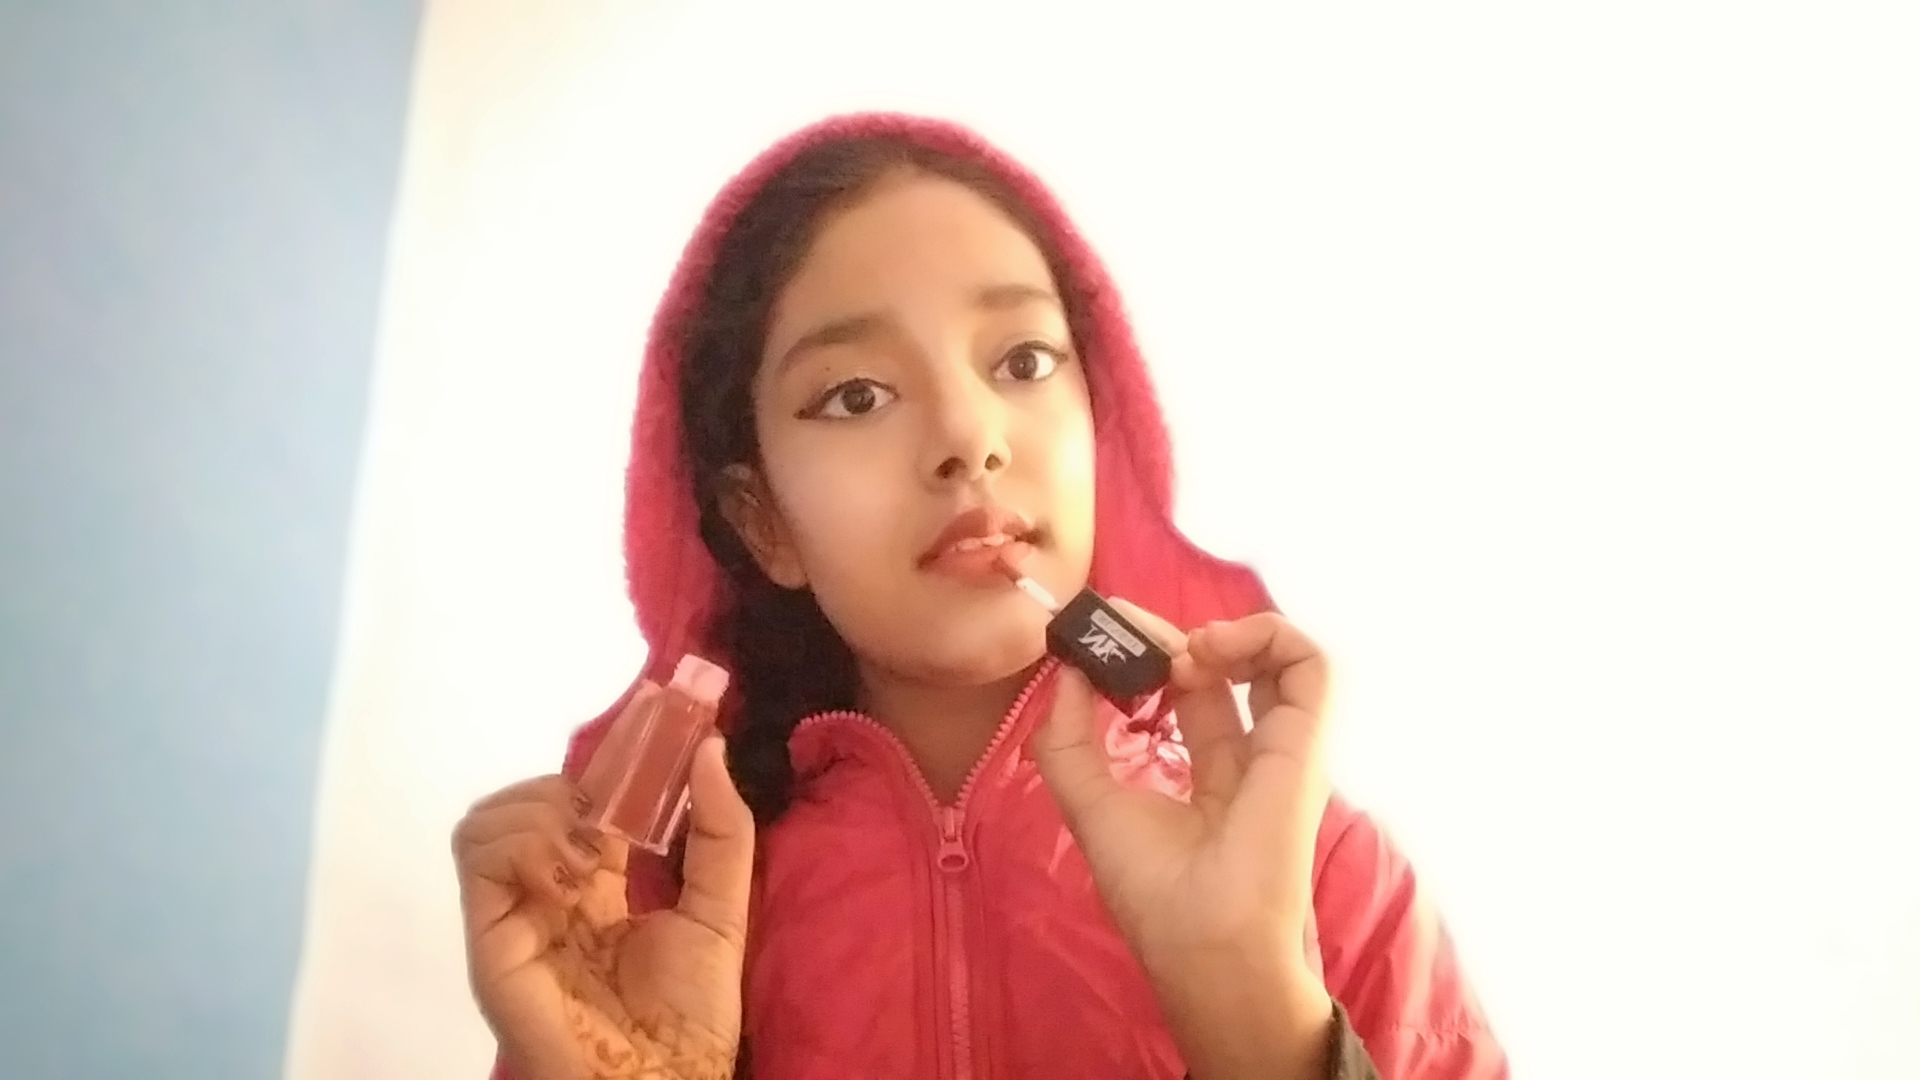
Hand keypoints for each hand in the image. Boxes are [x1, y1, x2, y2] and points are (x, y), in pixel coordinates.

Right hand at [454, 737, 753, 1079]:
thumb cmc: (691, 1013)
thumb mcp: (721, 908)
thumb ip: (720, 830)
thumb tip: (710, 747)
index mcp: (597, 886)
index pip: (582, 802)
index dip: (609, 767)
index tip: (652, 738)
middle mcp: (547, 894)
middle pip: (526, 801)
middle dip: (574, 787)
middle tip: (619, 814)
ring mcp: (514, 915)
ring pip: (489, 820)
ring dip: (546, 814)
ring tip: (596, 855)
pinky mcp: (490, 937)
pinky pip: (479, 857)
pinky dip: (527, 843)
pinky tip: (575, 876)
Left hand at [1029, 602, 1335, 1079]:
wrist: (1210, 950)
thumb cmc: (1159, 897)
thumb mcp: (1091, 805)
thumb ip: (1068, 740)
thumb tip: (1065, 671)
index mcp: (1211, 776)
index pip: (1194, 692)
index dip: (1152, 655)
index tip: (1106, 639)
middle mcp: (1252, 757)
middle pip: (1229, 668)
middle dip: (1174, 634)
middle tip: (1130, 634)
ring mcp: (1285, 748)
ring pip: (1285, 655)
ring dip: (1233, 629)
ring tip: (1184, 650)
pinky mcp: (1306, 744)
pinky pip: (1316, 666)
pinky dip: (1271, 635)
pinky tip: (1212, 653)